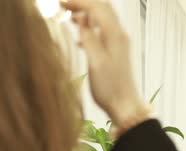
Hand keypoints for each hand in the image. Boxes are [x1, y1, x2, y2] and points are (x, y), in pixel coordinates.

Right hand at [62, 0, 146, 126]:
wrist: (125, 105)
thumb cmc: (110, 88)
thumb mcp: (95, 62)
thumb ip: (88, 37)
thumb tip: (81, 17)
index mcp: (114, 35)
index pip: (96, 7)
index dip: (78, 2)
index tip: (60, 3)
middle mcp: (119, 35)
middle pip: (102, 8)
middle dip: (83, 4)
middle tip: (63, 6)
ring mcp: (119, 42)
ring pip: (102, 19)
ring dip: (86, 14)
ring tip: (68, 18)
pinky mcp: (116, 51)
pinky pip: (102, 31)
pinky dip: (89, 27)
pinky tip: (79, 38)